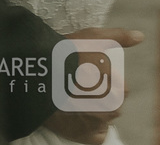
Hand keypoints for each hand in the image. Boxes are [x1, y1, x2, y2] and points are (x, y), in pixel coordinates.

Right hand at [43, 28, 142, 143]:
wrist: (32, 75)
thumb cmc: (63, 54)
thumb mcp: (91, 38)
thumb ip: (117, 37)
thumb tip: (139, 36)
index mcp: (118, 88)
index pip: (118, 86)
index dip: (100, 78)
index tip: (83, 73)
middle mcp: (113, 109)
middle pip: (111, 103)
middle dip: (98, 96)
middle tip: (75, 85)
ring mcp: (100, 124)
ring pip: (102, 118)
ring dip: (91, 111)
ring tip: (70, 98)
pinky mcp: (87, 136)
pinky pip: (94, 134)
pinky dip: (87, 128)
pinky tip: (73, 115)